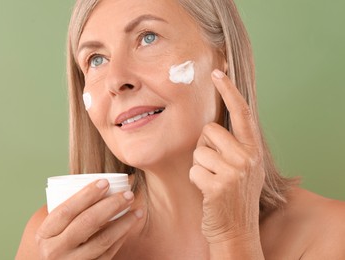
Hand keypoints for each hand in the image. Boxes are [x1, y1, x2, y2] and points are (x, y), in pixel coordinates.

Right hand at [35, 179, 142, 258]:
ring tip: (137, 211)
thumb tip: (102, 184)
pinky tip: (129, 226)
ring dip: (123, 223)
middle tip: (128, 194)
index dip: (86, 195)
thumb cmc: (57, 244)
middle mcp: (55, 251)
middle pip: (87, 223)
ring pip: (102, 240)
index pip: (66, 210)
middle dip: (111, 205)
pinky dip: (120, 238)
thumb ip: (69, 212)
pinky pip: (108, 253)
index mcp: (45, 234)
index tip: (105, 182)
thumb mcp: (53, 230)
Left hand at [189, 70, 264, 255]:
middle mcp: (248, 157)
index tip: (217, 72)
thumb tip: (215, 121)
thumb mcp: (244, 167)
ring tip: (212, 180)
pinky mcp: (218, 186)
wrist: (236, 230)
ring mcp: (235, 172)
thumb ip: (235, 144)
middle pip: (209, 130)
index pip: (242, 113)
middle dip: (204, 146)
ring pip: (198, 151)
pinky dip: (195, 180)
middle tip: (215, 166)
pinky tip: (207, 191)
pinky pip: (193, 170)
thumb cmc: (233, 195)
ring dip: (200, 166)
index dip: (229, 91)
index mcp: (254, 149)